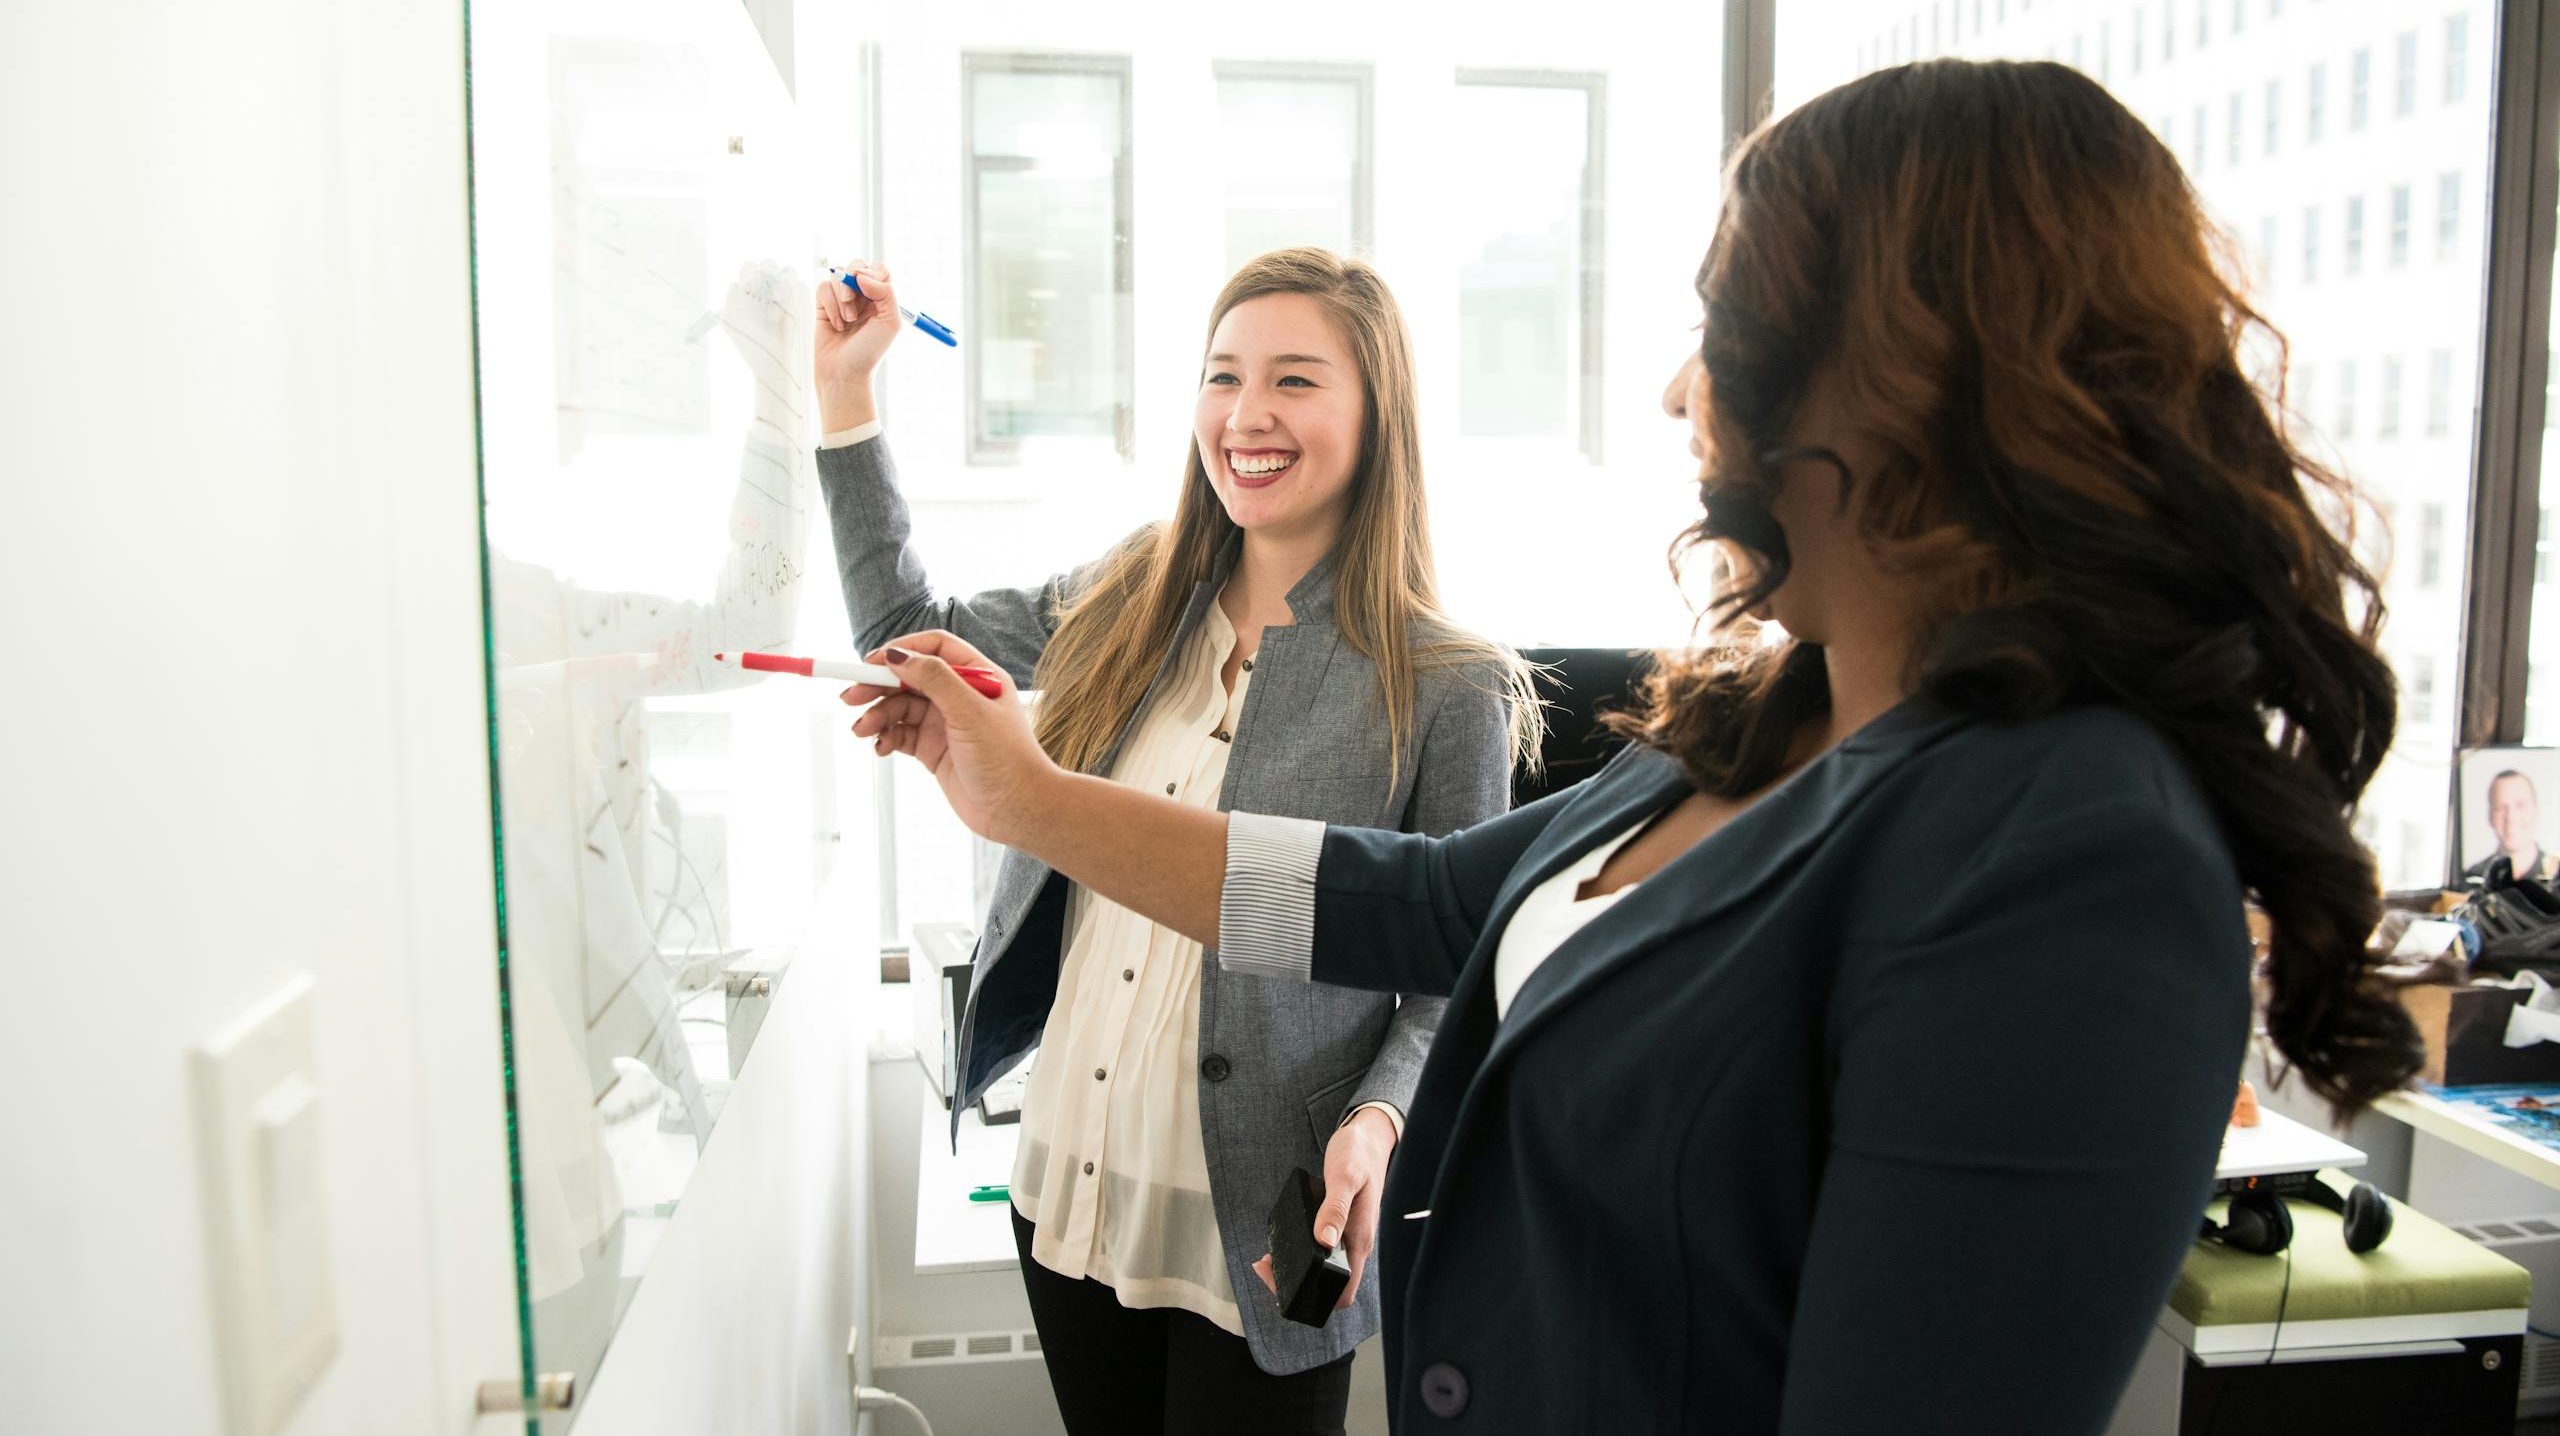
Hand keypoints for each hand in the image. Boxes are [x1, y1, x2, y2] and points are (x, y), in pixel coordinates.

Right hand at [814, 260, 901, 428]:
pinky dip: (829, 305)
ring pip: (837, 276)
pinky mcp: (824, 306)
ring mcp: (843, 300)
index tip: (866, 287)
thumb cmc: (869, 352)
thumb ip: (885, 293)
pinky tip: (835, 324)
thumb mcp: (890, 323)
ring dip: (841, 297)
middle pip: (857, 266)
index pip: (879, 269)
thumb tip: (862, 275)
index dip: (872, 272)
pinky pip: (822, 288)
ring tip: (846, 321)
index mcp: (883, 299)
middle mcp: (864, 297)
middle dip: (852, 283)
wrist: (843, 373)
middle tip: (852, 304)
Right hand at [844, 630, 1055, 844]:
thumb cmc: (1007, 759)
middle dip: (878, 685)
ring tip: (861, 731)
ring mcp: (945, 723)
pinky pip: (901, 734)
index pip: (934, 648)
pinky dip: (886, 736)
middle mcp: (961, 695)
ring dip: (878, 715)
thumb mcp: (969, 711)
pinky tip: (879, 746)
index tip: (872, 662)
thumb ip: (934, 679)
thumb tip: (898, 655)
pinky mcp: (934, 749)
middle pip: (910, 677)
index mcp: (978, 676)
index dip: (902, 651)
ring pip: (900, 707)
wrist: (1017, 810)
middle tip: (850, 697)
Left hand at [1251, 1106, 1395, 1311]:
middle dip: (1297, 1286)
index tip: (1285, 1281)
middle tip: (1267, 1267)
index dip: (1316, 1298)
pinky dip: (1300, 1253)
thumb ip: (1336, 1208)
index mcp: (1360, 1239)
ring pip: (1324, 1270)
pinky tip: (1282, 1243)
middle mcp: (1355, 1244)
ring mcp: (1348, 1236)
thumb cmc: (1359, 1154)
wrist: (1369, 1137)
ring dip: (1296, 1271)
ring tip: (1268, 1259)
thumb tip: (1325, 1241)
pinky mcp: (1340, 1227)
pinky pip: (1321, 1251)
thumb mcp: (1345, 1177)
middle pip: (1330, 1287)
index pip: (1345, 1291)